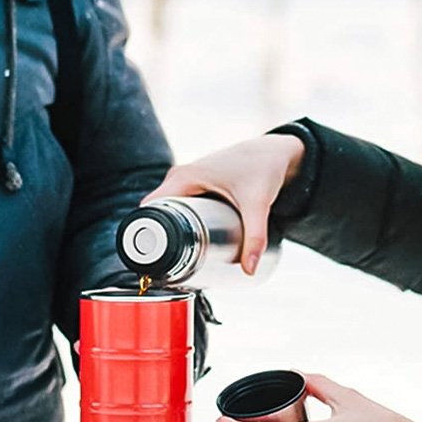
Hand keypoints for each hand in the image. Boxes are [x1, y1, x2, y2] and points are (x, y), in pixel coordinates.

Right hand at [144, 134, 304, 273]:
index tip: (154, 259)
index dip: (147, 233)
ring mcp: (188, 182)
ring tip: (179, 260)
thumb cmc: (263, 167)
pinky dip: (180, 223)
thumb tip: (249, 269)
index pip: (150, 209)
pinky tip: (187, 243)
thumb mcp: (257, 203)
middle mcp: (181, 178)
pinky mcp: (197, 187)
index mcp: (184, 177)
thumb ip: (255, 236)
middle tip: (171, 266)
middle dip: (160, 239)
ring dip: (170, 232)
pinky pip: (179, 207)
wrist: (274, 152)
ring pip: (168, 211)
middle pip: (157, 213)